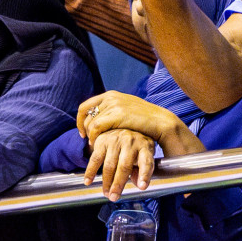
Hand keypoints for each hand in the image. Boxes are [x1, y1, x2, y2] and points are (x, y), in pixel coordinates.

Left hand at [77, 91, 201, 158]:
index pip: (85, 106)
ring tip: (95, 145)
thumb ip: (113, 111)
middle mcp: (111, 97)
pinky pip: (96, 127)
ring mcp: (114, 104)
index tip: (83, 132)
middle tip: (90, 141)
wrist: (160, 122)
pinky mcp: (117, 114)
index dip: (81, 120)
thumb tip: (100, 119)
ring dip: (90, 135)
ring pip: (91, 122)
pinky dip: (94, 137)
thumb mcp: (126, 110)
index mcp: (111, 95)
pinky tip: (98, 144)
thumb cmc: (144, 120)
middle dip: (85, 130)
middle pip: (86, 115)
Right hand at [84, 129, 157, 201]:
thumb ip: (142, 170)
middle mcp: (130, 142)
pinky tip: (88, 181)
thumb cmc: (136, 145)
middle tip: (114, 197)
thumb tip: (138, 184)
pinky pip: (95, 158)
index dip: (144, 175)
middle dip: (118, 184)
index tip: (142, 187)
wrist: (122, 124)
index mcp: (145, 146)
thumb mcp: (145, 154)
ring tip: (106, 193)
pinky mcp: (102, 141)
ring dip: (106, 182)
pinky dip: (90, 171)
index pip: (146, 162)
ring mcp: (115, 141)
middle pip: (124, 166)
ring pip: (109, 164)